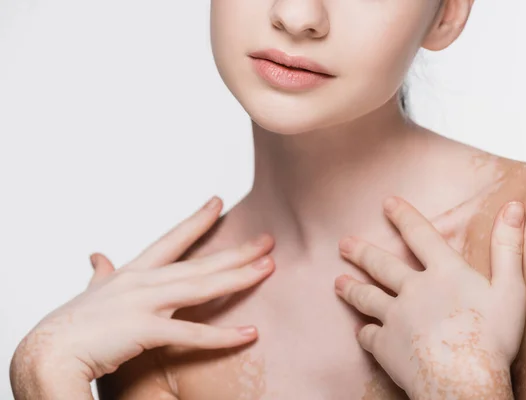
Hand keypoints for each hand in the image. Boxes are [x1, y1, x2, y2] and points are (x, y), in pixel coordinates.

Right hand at [11, 196, 275, 384]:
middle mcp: (144, 281)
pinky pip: (191, 333)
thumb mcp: (91, 292)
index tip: (218, 202)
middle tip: (268, 240)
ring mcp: (145, 303)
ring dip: (239, 277)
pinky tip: (250, 333)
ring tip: (269, 267)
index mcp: (134, 272)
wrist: (48, 352)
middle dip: (236, 250)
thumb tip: (97, 255)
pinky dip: (223, 335)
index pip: (172, 240)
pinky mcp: (145, 329)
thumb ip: (100, 275)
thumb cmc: (72, 325)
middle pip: (200, 262)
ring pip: (202, 287)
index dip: (197, 221)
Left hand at [334, 196, 525, 398]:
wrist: (463, 382)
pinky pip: (368, 334)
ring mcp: (395, 317)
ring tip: (339, 282)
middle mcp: (414, 290)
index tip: (387, 203)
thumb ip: (508, 247)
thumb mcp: (511, 289)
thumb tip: (514, 206)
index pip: (420, 235)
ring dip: (351, 288)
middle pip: (382, 265)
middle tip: (343, 244)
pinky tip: (359, 330)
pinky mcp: (385, 344)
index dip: (404, 216)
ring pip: (367, 296)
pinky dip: (364, 331)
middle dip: (361, 252)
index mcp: (444, 273)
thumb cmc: (493, 339)